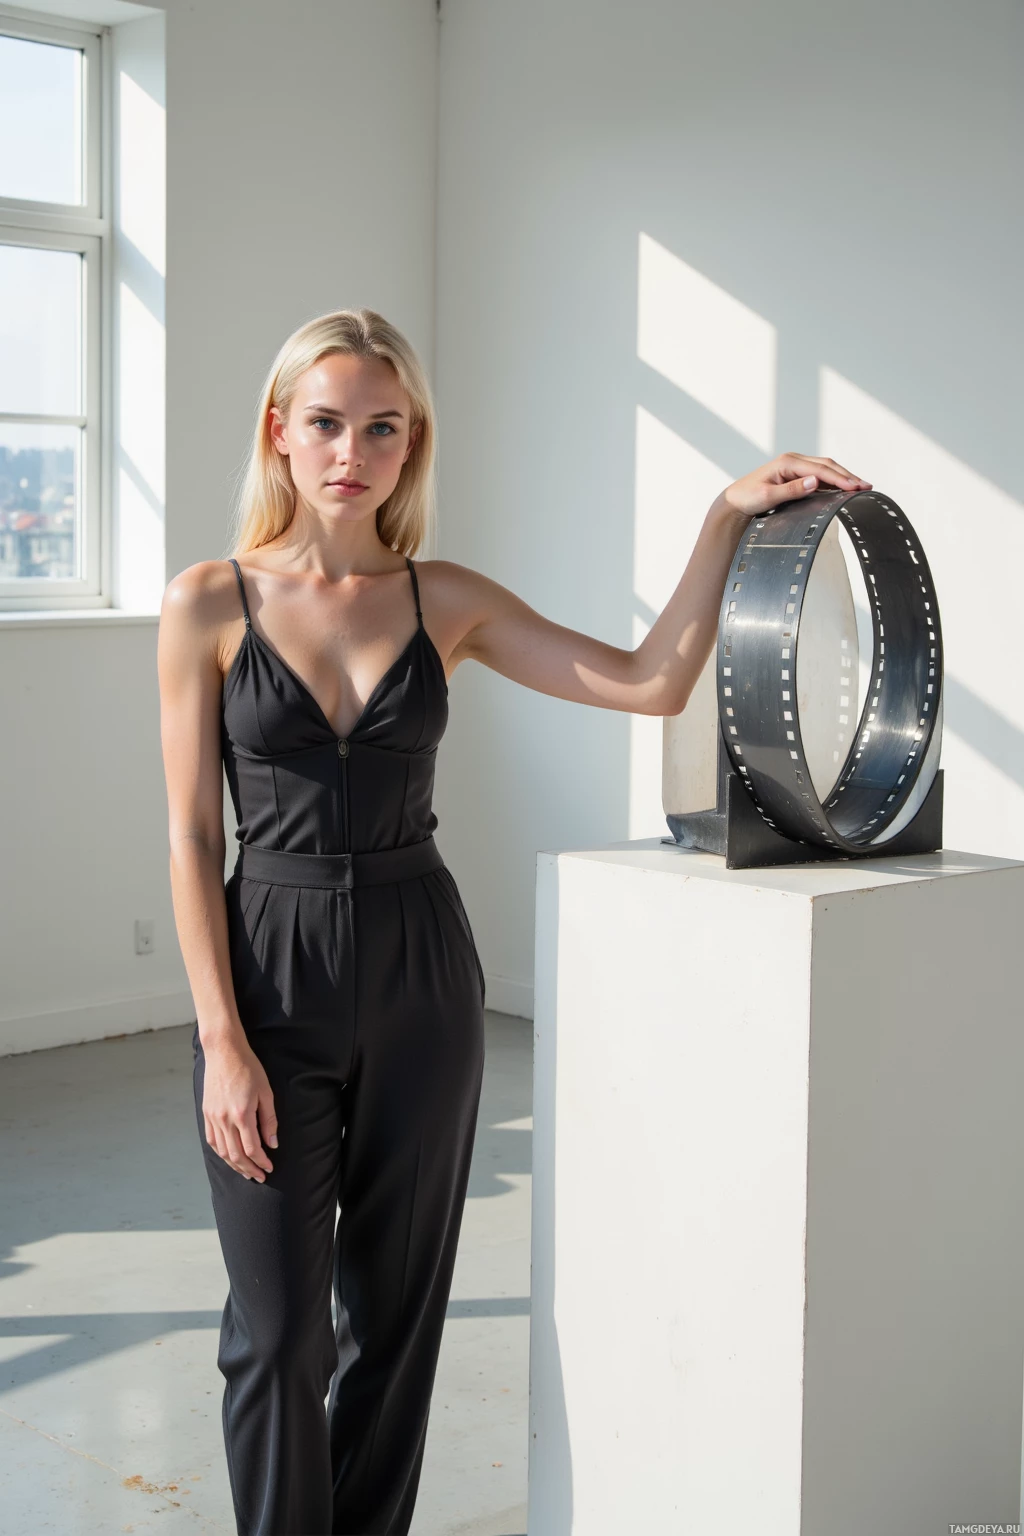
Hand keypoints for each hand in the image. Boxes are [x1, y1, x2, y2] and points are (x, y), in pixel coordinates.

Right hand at [200, 1036, 277, 1181]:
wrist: (224, 1052)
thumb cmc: (248, 1068)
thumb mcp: (266, 1092)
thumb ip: (269, 1120)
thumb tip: (272, 1144)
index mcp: (242, 1114)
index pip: (252, 1148)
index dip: (261, 1161)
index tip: (269, 1167)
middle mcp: (224, 1119)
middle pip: (236, 1155)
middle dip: (249, 1169)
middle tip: (260, 1176)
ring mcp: (213, 1117)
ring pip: (223, 1151)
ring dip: (235, 1165)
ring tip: (246, 1172)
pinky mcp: (206, 1113)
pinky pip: (212, 1140)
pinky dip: (221, 1153)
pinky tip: (230, 1157)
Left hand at [711, 452, 871, 524]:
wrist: (736, 501)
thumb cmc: (748, 497)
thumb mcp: (768, 496)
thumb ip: (792, 489)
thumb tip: (815, 482)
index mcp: (787, 462)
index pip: (820, 469)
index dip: (839, 478)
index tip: (854, 487)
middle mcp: (793, 460)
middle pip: (827, 465)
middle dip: (847, 476)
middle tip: (866, 486)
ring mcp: (796, 466)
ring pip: (826, 469)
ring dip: (844, 477)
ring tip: (862, 486)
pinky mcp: (797, 474)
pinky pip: (820, 475)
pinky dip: (834, 480)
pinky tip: (845, 487)